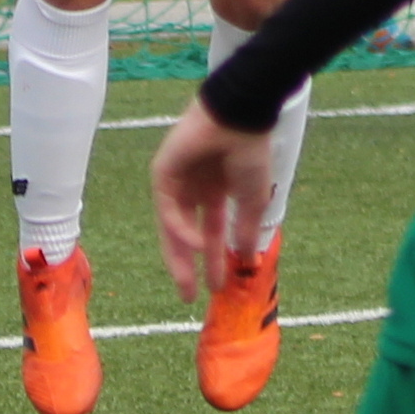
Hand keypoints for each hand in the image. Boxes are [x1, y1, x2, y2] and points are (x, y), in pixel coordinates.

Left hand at [151, 98, 275, 301]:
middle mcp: (193, 187)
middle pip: (185, 235)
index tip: (218, 288)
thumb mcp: (252, 200)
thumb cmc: (250, 152)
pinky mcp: (162, 172)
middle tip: (190, 296)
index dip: (214, 260)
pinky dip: (181, 229)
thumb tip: (249, 261)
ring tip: (187, 284)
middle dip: (187, 266)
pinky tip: (198, 244)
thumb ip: (246, 231)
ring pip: (171, 227)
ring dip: (179, 256)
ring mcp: (176, 180)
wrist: (240, 117)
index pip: (211, 231)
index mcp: (216, 190)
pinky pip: (168, 208)